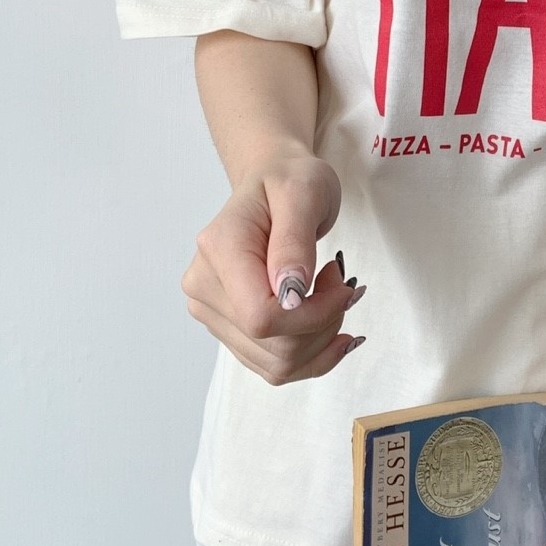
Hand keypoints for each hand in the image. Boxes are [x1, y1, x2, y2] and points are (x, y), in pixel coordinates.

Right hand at [180, 148, 367, 383]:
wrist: (273, 181)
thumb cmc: (290, 180)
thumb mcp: (304, 193)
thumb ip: (294, 242)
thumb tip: (289, 294)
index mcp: (219, 249)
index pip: (261, 317)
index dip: (312, 315)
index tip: (342, 285)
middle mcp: (204, 285)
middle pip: (272, 346)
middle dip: (323, 323)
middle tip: (340, 282)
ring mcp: (211, 310)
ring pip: (276, 364)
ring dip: (320, 339)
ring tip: (330, 293)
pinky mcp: (227, 326)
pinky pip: (273, 365)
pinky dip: (311, 353)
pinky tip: (328, 323)